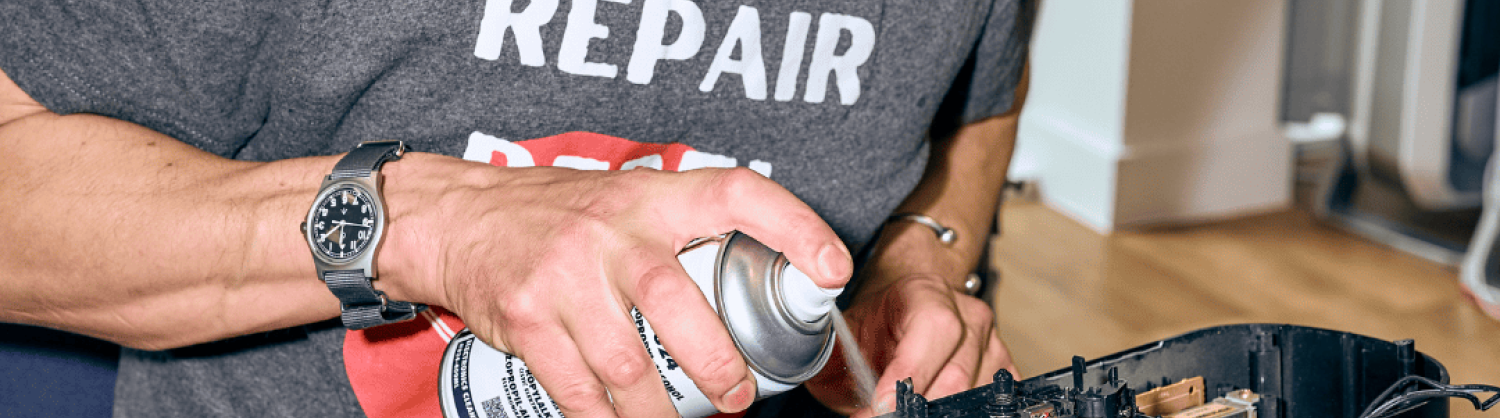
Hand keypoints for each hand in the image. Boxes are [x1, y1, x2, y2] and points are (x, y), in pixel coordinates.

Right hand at [374, 154, 853, 417]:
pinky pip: (578, 391)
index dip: (792, 226)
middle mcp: (610, 232)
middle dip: (716, 360)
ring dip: (660, 411)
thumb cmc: (560, 214)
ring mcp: (564, 277)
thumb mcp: (627, 198)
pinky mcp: (528, 320)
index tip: (831, 269)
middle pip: (675, 301)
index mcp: (651, 197)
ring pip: (626, 363)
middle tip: (738, 396)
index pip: (734, 194)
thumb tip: (766, 280)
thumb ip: (683, 229)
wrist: (458, 219)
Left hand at [804, 228, 1013, 417]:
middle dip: (917, 407)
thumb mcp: (840, 339)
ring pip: (975, 393)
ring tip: (903, 414)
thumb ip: (832, 354)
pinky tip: (936, 412)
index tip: (882, 405)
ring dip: (938, 412)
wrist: (891, 325)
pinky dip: (964, 412)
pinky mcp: (1002, 369)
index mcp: (927, 292)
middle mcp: (967, 314)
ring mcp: (991, 343)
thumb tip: (819, 373)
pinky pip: (991, 400)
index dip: (909, 372)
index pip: (934, 328)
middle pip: (957, 372)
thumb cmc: (871, 332)